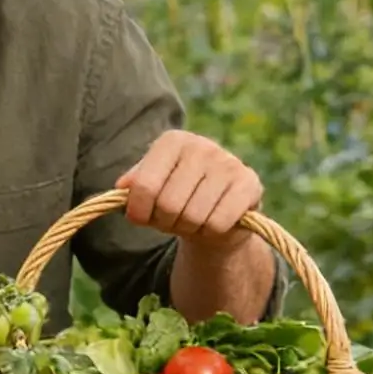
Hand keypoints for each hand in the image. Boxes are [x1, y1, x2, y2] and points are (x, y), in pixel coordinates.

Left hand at [116, 131, 262, 250]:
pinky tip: (214, 222)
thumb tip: (122, 187)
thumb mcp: (151, 188)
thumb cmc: (176, 198)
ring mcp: (228, 162)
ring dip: (189, 228)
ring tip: (193, 220)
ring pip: (193, 216)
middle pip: (168, 204)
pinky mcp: (249, 183)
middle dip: (166, 222)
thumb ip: (134, 185)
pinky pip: (217, 223)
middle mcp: (202, 145)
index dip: (138, 212)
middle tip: (172, 220)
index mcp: (172, 141)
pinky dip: (211, 232)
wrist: (218, 212)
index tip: (141, 217)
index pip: (144, 186)